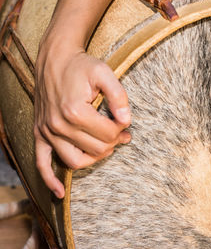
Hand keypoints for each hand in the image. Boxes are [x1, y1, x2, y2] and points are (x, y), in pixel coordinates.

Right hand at [34, 43, 130, 197]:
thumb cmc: (81, 66)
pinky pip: (41, 163)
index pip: (108, 135)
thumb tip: (127, 119)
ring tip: (107, 146)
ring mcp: (46, 132)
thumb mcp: (104, 73)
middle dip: (113, 142)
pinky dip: (50, 180)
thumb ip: (119, 96)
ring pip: (75, 161)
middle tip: (122, 132)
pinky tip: (59, 194)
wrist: (55, 59)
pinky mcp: (39, 134)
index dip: (122, 129)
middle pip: (95, 149)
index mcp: (74, 111)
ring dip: (95, 157)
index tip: (125, 120)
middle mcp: (58, 125)